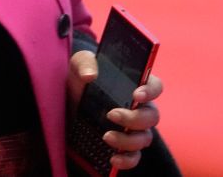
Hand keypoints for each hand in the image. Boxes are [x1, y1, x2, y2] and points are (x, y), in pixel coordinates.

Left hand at [67, 51, 163, 171]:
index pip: (155, 86)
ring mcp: (133, 129)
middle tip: (111, 115)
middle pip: (152, 116)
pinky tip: (113, 159)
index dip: (151, 91)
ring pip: (145, 138)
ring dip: (128, 140)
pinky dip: (127, 160)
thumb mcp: (79, 66)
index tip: (136, 95)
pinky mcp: (123, 146)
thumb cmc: (80, 81)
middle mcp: (139, 108)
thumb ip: (85, 62)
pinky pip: (135, 158)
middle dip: (135, 118)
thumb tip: (90, 75)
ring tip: (106, 136)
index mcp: (135, 85)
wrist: (67, 103)